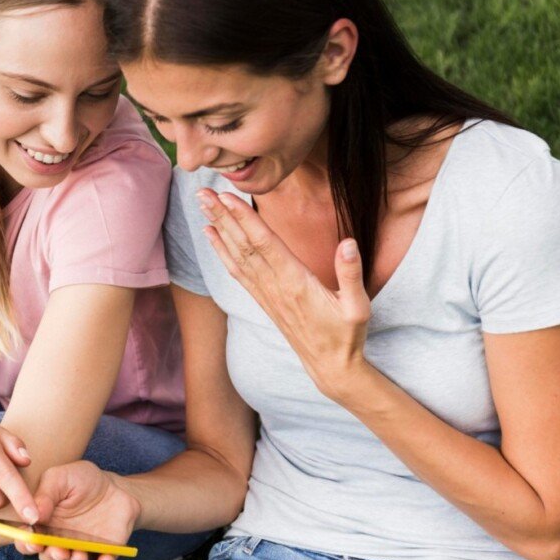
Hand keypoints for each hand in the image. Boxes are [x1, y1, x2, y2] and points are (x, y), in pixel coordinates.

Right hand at [15, 461, 140, 559]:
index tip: (32, 540)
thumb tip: (33, 516)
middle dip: (51, 556)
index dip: (26, 543)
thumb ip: (44, 494)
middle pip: (48, 557)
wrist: (115, 487)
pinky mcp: (103, 554)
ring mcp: (80, 550)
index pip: (27, 540)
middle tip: (57, 550)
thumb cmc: (82, 480)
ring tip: (79, 555)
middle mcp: (58, 541)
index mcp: (43, 524)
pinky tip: (106, 558)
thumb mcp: (60, 477)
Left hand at [198, 189, 371, 400]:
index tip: (228, 198)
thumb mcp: (358, 307)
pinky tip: (212, 236)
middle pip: (243, 245)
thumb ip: (351, 274)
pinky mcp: (263, 299)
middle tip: (202, 192)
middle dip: (222, 216)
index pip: (265, 244)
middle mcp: (274, 286)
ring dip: (219, 228)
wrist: (329, 367)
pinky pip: (237, 271)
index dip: (245, 219)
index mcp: (296, 282)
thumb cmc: (346, 335)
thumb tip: (347, 243)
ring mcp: (266, 294)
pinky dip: (222, 251)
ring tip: (202, 205)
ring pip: (237, 255)